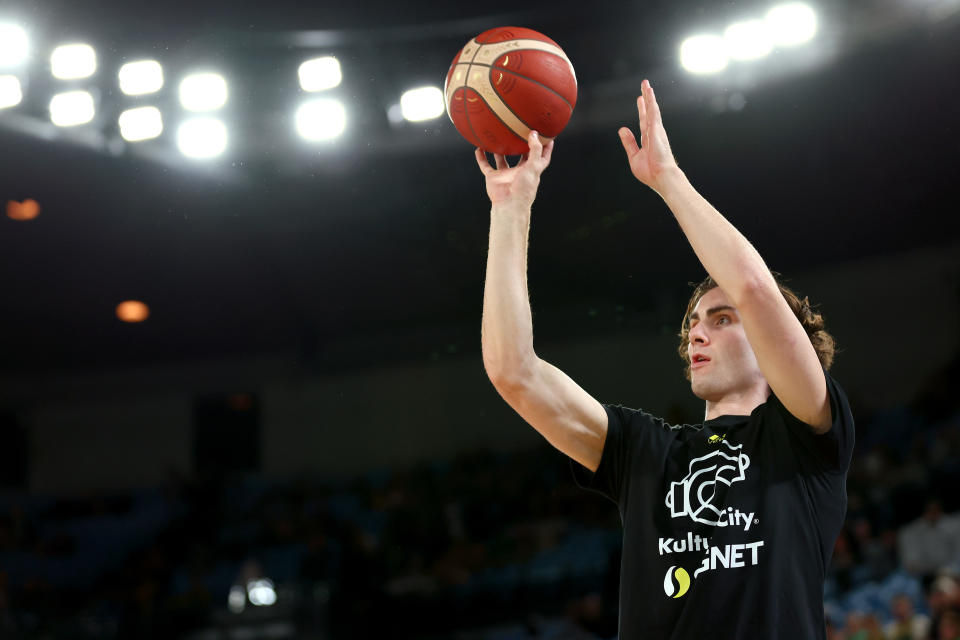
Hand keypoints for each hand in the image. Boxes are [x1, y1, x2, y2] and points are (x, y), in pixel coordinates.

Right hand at [475, 130, 554, 208]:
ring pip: (502, 159)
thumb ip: (535, 149)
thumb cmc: (524, 188)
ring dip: (499, 150)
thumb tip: (534, 134)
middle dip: (522, 146)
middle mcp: (519, 171)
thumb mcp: (534, 166)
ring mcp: (506, 174)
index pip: (541, 157)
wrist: (509, 204)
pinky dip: (481, 158)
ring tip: (498, 138)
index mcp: (532, 170)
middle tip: (521, 132)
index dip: (545, 147)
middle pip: (521, 157)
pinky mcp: (494, 177)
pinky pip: (486, 166)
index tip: (548, 136)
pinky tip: (479, 149)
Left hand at [618, 79, 679, 193]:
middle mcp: (653, 132)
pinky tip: (649, 94)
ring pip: (652, 109)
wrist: (661, 177)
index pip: (643, 120)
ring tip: (646, 85)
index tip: (640, 99)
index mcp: (648, 139)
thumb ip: (629, 142)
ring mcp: (656, 131)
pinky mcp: (657, 130)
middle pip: (648, 111)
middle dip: (646, 98)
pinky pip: (653, 113)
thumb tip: (622, 130)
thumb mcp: (634, 156)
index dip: (641, 110)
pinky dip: (651, 103)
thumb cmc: (650, 171)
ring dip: (649, 96)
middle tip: (645, 86)